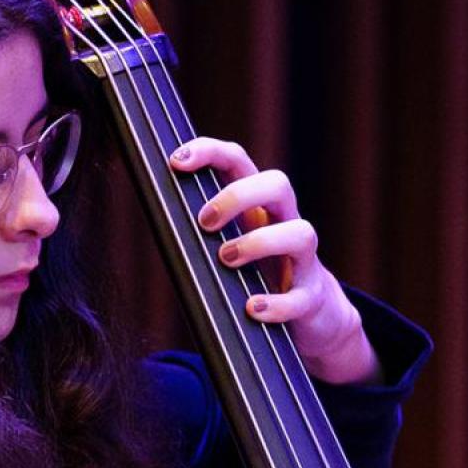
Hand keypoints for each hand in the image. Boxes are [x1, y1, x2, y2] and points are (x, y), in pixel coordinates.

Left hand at [169, 138, 382, 385]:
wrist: (311, 315)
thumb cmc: (255, 275)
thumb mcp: (227, 246)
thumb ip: (200, 233)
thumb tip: (155, 223)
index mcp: (257, 207)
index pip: (239, 162)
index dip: (210, 152)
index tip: (177, 161)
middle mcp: (284, 224)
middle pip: (278, 184)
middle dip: (238, 196)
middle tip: (204, 221)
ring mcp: (303, 261)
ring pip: (302, 233)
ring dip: (259, 243)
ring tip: (226, 259)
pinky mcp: (312, 298)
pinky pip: (301, 298)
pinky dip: (276, 303)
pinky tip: (252, 308)